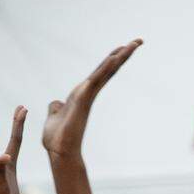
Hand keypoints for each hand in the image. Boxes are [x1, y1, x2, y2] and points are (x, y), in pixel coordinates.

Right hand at [0, 106, 28, 193]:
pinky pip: (8, 162)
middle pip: (15, 142)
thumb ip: (0, 172)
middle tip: (21, 109)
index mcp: (10, 166)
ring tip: (16, 126)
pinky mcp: (7, 183)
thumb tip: (4, 156)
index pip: (14, 141)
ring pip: (12, 151)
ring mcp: (10, 175)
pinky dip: (9, 153)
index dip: (18, 124)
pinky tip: (8, 155)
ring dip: (14, 137)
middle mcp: (11, 168)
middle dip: (17, 125)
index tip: (22, 107)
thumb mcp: (1, 189)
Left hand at [42, 40, 141, 160]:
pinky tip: (113, 58)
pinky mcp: (83, 100)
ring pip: (106, 72)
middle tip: (139, 41)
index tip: (123, 48)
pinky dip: (104, 69)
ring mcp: (87, 96)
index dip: (111, 60)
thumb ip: (56, 108)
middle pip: (109, 69)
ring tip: (134, 44)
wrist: (58, 151)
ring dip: (120, 57)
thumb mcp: (54, 117)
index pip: (99, 73)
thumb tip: (55, 104)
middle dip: (124, 55)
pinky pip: (95, 81)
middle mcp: (88, 93)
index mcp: (82, 94)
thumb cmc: (56, 139)